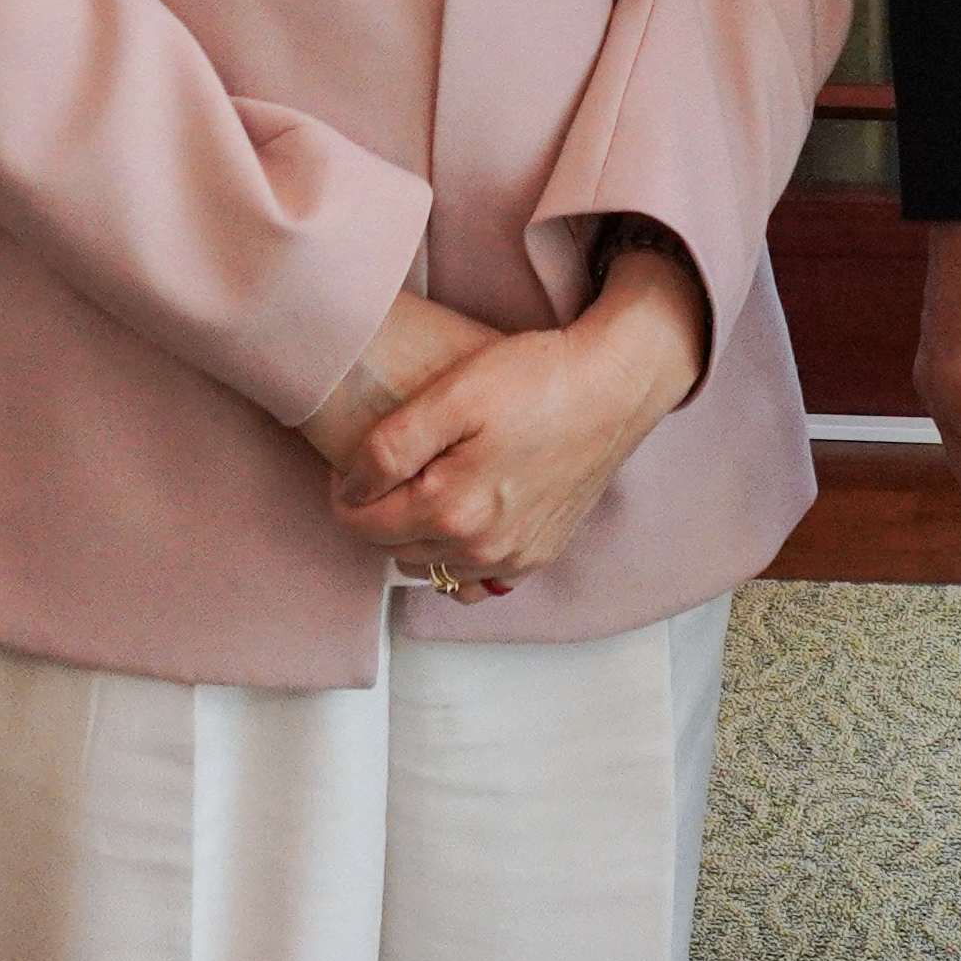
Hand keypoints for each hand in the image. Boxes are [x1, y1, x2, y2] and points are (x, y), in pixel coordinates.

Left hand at [328, 250, 706, 591]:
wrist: (615, 385)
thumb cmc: (537, 379)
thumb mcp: (452, 394)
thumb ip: (389, 448)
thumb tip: (351, 490)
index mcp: (452, 511)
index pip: (362, 525)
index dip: (345, 492)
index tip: (348, 463)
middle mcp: (480, 548)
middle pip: (392, 549)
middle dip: (377, 514)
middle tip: (383, 471)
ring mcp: (513, 558)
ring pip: (430, 568)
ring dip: (413, 538)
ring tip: (420, 490)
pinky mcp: (538, 555)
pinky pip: (475, 581)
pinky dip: (455, 560)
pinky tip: (459, 524)